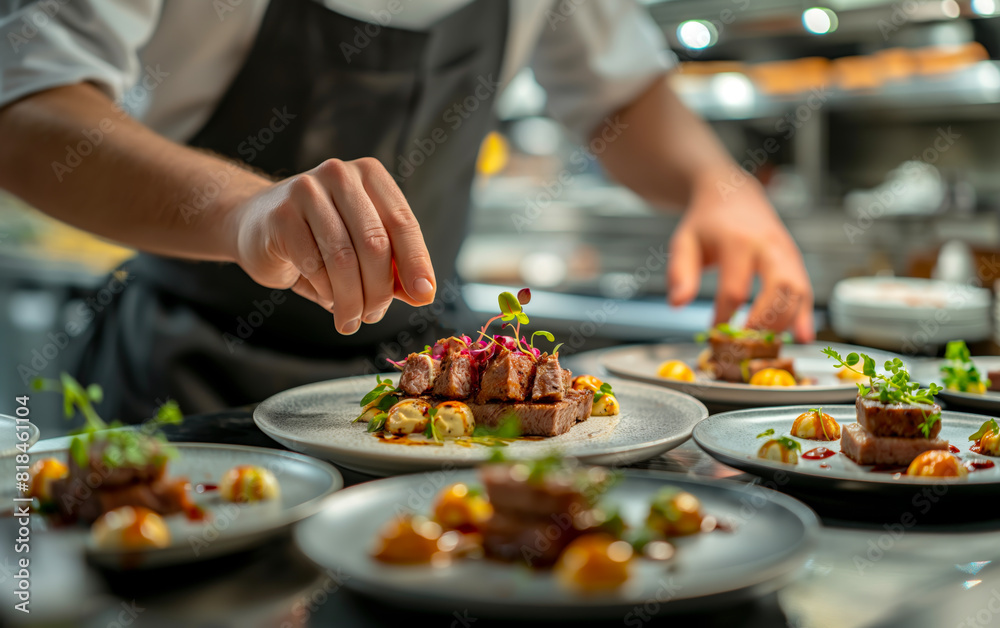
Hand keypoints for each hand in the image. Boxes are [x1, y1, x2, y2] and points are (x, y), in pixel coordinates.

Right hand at [227, 158, 436, 334]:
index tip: (424, 295)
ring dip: (352, 299)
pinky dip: (326, 291)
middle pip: (375, 243)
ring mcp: (307, 191)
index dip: (416, 262)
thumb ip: (394, 267)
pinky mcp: (281, 216)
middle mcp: (340, 175)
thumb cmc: (319, 238)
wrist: (255, 225)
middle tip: (373, 316)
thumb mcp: (362, 248)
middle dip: (379, 289)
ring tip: (351, 319)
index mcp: (370, 176)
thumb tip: (423, 294)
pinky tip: (327, 297)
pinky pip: (314, 265)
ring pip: (344, 258)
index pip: (403, 222)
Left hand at [667, 179, 813, 341]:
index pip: (735, 288)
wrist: (732, 193)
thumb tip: (678, 304)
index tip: (714, 332)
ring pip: (797, 290)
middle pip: (778, 288)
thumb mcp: (684, 242)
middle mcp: (768, 245)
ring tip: (768, 345)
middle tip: (748, 343)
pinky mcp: (795, 260)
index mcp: (737, 241)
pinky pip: (806, 289)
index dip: (725, 315)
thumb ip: (680, 274)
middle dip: (765, 320)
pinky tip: (803, 336)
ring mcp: (786, 252)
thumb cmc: (706, 223)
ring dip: (786, 321)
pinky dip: (804, 315)